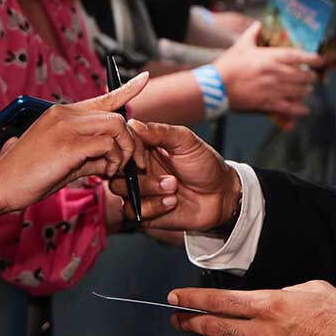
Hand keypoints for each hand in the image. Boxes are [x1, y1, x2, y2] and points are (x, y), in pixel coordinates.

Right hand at [0, 73, 149, 232]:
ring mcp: (65, 127)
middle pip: (117, 117)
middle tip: (131, 165)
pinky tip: (103, 174)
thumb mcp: (63, 162)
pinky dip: (112, 161)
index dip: (126, 89)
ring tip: (113, 172)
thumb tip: (112, 160)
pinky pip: (105, 145)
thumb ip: (89, 155)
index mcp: (62, 113)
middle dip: (131, 143)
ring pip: (116, 127)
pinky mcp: (67, 145)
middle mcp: (65, 114)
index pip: (102, 97)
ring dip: (123, 152)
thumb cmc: (28, 177)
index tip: (144, 79)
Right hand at [109, 119, 236, 233]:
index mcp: (144, 148)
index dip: (128, 151)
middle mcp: (138, 169)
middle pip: (114, 170)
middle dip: (138, 175)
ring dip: (148, 191)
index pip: (120, 145)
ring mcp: (140, 190)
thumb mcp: (186, 142)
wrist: (221, 196)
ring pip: (120, 191)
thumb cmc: (205, 164)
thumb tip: (133, 123)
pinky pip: (132, 211)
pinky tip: (172, 202)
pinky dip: (153, 207)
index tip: (144, 157)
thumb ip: (161, 132)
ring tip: (173, 188)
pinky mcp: (145, 211)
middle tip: (165, 176)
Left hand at [168, 280, 335, 335]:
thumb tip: (268, 305)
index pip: (222, 301)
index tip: (176, 298)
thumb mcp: (311, 289)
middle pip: (219, 329)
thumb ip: (281, 297)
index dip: (195, 300)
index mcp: (272, 305)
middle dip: (193, 323)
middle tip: (177, 319)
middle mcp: (267, 333)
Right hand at [216, 22, 320, 117]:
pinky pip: (290, 107)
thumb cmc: (228, 66)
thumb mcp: (240, 46)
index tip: (320, 60)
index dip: (312, 58)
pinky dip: (300, 109)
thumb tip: (258, 24)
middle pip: (302, 75)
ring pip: (299, 91)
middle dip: (311, 77)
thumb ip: (252, 33)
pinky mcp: (267, 103)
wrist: (216, 86)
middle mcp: (275, 73)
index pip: (298, 56)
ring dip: (307, 91)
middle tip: (313, 77)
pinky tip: (305, 109)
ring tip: (308, 90)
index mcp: (270, 58)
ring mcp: (273, 89)